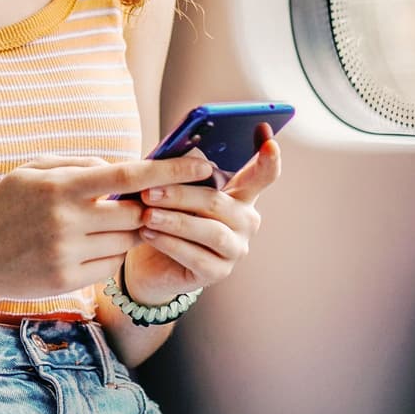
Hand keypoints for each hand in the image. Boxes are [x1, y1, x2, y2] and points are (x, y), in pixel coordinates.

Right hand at [0, 152, 217, 306]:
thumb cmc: (3, 204)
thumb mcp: (32, 170)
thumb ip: (78, 164)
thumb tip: (123, 166)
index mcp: (60, 185)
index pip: (128, 176)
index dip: (170, 169)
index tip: (202, 166)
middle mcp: (66, 220)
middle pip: (135, 213)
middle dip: (145, 208)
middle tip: (140, 203)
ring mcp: (66, 253)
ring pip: (125, 242)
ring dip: (124, 233)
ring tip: (98, 226)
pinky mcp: (65, 281)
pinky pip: (108, 267)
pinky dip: (107, 255)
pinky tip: (83, 248)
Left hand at [123, 124, 282, 304]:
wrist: (148, 260)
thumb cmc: (164, 214)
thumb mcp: (171, 188)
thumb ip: (180, 172)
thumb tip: (174, 154)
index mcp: (239, 194)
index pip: (262, 175)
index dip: (268, 160)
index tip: (269, 141)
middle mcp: (245, 221)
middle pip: (218, 203)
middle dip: (181, 195)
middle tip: (149, 191)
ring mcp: (235, 249)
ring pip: (210, 231)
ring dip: (174, 221)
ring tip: (145, 214)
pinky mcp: (218, 272)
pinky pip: (196, 256)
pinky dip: (170, 243)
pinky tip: (148, 234)